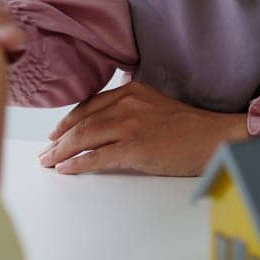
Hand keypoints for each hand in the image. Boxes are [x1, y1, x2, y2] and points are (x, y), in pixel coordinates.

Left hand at [38, 79, 249, 176]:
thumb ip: (132, 106)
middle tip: (45, 152)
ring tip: (48, 162)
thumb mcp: (156, 104)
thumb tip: (109, 119)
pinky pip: (95, 157)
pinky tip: (66, 169)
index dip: (68, 120)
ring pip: (83, 139)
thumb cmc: (190, 127)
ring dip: (61, 152)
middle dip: (59, 139)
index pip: (89, 105)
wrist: (214, 138)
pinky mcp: (133, 148)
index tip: (56, 132)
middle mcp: (126, 104)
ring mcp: (129, 126)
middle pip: (81, 122)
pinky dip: (76, 164)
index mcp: (131, 90)